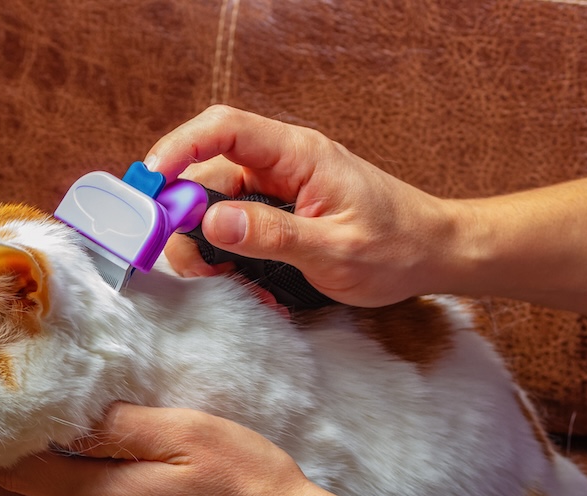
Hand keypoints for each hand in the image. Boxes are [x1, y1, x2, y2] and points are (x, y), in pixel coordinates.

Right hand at [147, 105, 456, 306]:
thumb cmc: (396, 247)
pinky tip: (236, 275)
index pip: (224, 128)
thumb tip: (211, 220)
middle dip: (184, 210)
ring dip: (203, 237)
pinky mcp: (280, 208)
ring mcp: (280, 185)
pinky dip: (224, 247)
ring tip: (216, 275)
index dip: (180, 147)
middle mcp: (282, 163)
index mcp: (298, 154)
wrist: (434, 253)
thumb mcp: (335, 249)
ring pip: (216, 199)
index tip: (152, 182)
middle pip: (209, 168)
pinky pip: (234, 218)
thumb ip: (272, 234)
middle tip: (184, 256)